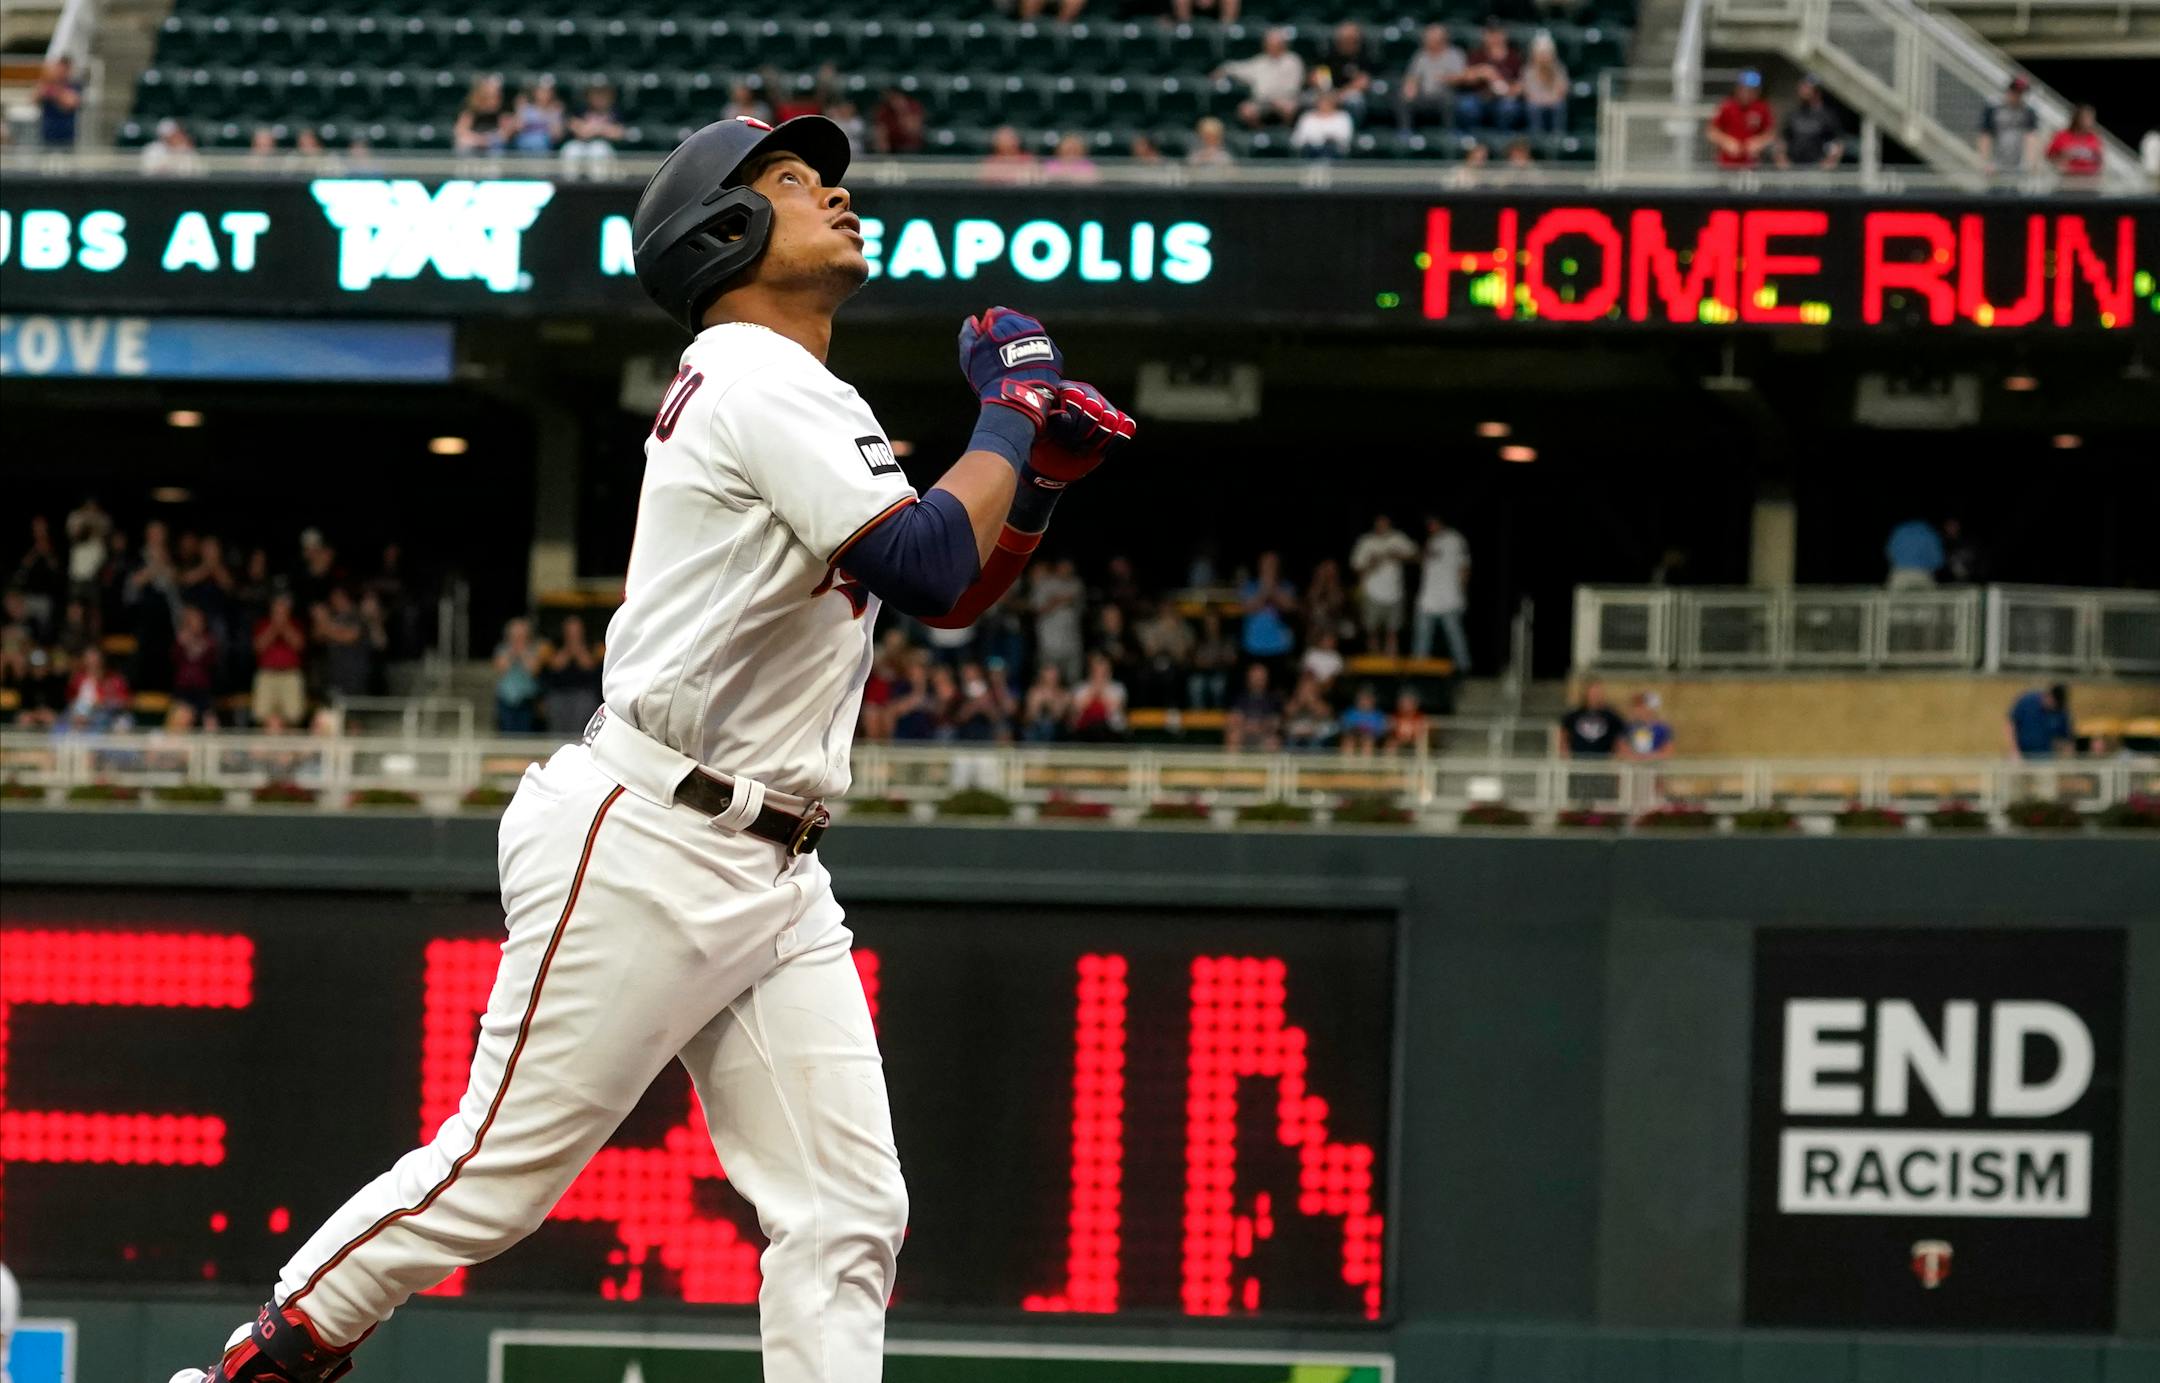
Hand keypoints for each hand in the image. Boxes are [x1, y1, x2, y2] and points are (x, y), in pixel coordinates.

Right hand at [958, 306, 1063, 424]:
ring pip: (1030, 338)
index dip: (988, 328)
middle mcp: (1030, 325)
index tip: (985, 344)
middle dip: (1007, 336)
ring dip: (1022, 347)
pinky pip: (1043, 352)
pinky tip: (1026, 372)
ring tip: (1013, 367)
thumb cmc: (989, 376)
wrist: (1018, 398)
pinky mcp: (1056, 355)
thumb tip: (971, 320)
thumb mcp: (969, 354)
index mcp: (1007, 319)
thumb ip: (968, 333)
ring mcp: (1045, 339)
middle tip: (1000, 357)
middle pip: (1016, 324)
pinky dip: (1035, 359)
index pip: (996, 314)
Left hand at [1027, 381, 1135, 486]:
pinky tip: (1100, 451)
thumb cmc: (1044, 442)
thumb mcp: (1039, 430)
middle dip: (1083, 433)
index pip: (1075, 397)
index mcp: (1066, 390)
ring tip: (1082, 449)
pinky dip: (1115, 441)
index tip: (1058, 437)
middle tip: (1071, 445)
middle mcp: (1087, 394)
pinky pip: (1126, 426)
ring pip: (1111, 420)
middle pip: (1095, 409)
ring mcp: (1104, 408)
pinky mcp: (1116, 423)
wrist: (1053, 459)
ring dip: (1095, 440)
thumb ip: (1048, 420)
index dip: (1069, 421)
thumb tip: (1062, 415)